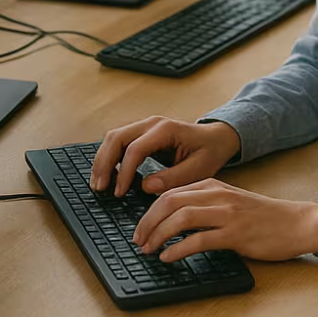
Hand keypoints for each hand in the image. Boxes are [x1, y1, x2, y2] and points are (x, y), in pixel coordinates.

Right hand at [90, 116, 241, 196]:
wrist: (218, 138)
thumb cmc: (210, 152)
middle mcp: (153, 123)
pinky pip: (119, 141)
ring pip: (113, 137)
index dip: (124, 172)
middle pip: (117, 138)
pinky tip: (107, 175)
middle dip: (104, 163)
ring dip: (102, 160)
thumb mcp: (200, 168)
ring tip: (99, 184)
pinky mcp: (142, 133)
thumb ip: (174, 178)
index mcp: (167, 130)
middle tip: (99, 188)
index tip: (119, 193)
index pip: (135, 149)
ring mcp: (146, 125)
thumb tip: (146, 186)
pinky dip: (109, 157)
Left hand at [131, 178, 317, 262]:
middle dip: (147, 222)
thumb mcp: (231, 202)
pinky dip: (177, 250)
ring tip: (149, 249)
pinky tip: (168, 257)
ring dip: (158, 235)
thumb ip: (206, 205)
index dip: (149, 211)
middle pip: (170, 202)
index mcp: (215, 186)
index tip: (141, 227)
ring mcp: (228, 214)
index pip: (172, 192)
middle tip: (138, 239)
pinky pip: (199, 240)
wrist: (297, 223)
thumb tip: (173, 220)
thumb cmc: (264, 216)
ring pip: (181, 218)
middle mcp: (219, 196)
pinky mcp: (236, 234)